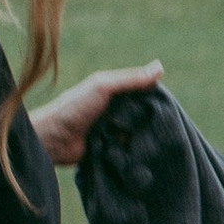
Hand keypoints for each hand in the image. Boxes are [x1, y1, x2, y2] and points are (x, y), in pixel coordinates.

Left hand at [30, 63, 164, 170]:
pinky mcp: (111, 151)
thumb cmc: (75, 107)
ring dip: (142, 140)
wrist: (53, 139)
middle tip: (162, 131)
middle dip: (151, 123)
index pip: (145, 94)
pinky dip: (134, 153)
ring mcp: (113, 131)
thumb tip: (161, 67)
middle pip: (144, 116)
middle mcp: (116, 111)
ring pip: (139, 135)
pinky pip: (129, 152)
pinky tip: (142, 156)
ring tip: (152, 146)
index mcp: (115, 92)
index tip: (169, 109)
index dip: (157, 100)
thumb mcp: (103, 87)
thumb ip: (131, 79)